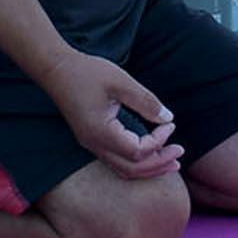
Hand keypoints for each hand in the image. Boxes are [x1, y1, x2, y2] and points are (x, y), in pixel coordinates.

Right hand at [41, 52, 180, 177]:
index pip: (137, 152)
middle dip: (159, 164)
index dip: (158, 142)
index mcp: (101, 132)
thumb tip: (168, 118)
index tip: (170, 125)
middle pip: (131, 169)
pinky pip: (116, 160)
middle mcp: (94, 144)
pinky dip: (136, 161)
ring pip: (123, 168)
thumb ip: (145, 101)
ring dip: (149, 167)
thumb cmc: (87, 72)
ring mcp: (90, 144)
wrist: (56, 69)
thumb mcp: (121, 81)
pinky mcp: (91, 139)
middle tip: (180, 152)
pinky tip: (151, 153)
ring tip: (171, 162)